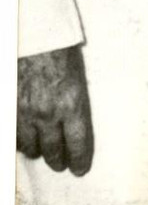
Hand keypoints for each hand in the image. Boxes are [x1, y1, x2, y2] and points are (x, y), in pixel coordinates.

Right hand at [17, 45, 93, 175]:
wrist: (32, 35)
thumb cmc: (59, 50)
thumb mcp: (77, 76)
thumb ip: (74, 102)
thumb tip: (73, 121)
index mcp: (72, 104)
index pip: (78, 144)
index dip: (80, 160)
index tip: (80, 169)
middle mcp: (49, 114)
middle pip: (54, 152)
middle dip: (59, 160)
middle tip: (61, 163)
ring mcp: (26, 114)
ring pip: (31, 149)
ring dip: (38, 151)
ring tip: (43, 150)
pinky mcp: (10, 110)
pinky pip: (14, 138)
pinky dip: (20, 141)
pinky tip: (25, 139)